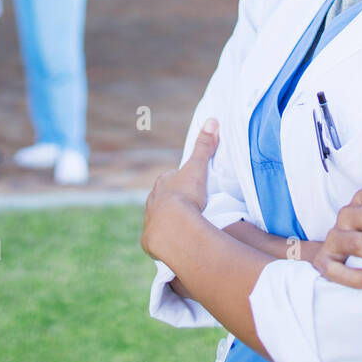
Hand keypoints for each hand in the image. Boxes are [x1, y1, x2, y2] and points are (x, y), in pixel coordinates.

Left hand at [141, 118, 218, 260]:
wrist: (172, 228)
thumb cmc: (185, 195)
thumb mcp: (198, 168)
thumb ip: (204, 146)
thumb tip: (212, 120)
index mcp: (162, 183)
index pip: (171, 179)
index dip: (181, 183)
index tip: (192, 188)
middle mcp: (152, 200)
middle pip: (164, 199)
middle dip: (174, 202)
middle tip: (191, 208)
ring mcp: (150, 220)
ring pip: (159, 218)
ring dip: (169, 221)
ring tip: (184, 227)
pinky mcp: (149, 239)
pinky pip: (157, 237)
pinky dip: (165, 238)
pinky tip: (175, 241)